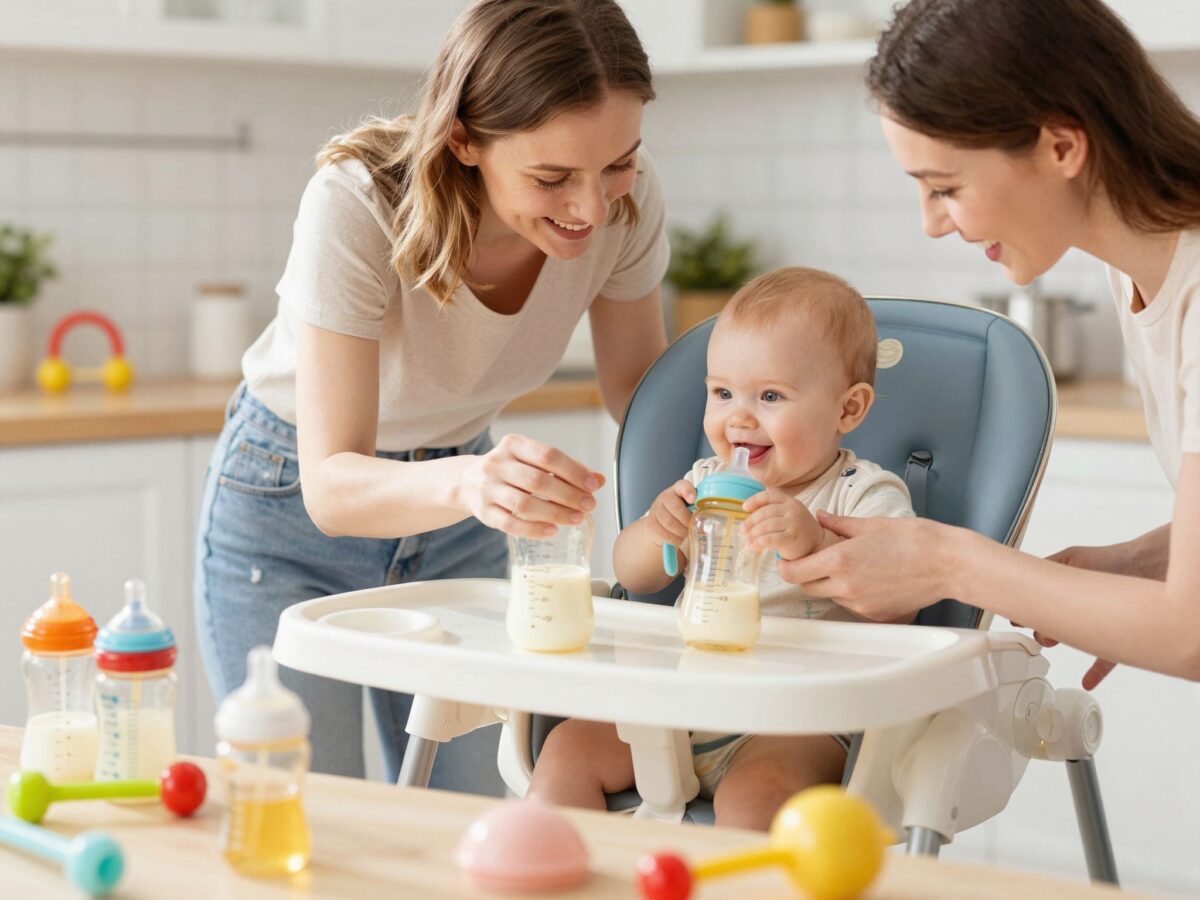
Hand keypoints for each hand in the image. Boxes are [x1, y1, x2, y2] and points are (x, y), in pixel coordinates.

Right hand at [461, 433, 602, 537]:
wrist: (466, 482)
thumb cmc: (511, 470)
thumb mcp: (533, 461)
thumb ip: (565, 469)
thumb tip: (598, 480)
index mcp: (513, 444)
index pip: (547, 455)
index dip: (573, 471)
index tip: (592, 485)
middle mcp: (497, 464)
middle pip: (537, 481)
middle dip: (568, 495)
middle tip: (589, 505)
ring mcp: (488, 489)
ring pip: (523, 504)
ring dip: (554, 513)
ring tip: (576, 519)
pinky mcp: (483, 512)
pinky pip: (509, 524)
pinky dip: (532, 530)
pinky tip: (552, 531)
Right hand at [645, 479, 695, 548]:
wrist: (660, 526)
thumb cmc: (679, 516)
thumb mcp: (688, 508)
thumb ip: (695, 507)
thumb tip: (705, 515)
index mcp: (677, 490)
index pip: (682, 485)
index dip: (688, 491)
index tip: (693, 500)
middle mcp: (665, 497)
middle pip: (676, 507)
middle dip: (686, 520)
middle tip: (690, 526)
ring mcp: (656, 510)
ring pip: (670, 522)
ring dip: (680, 532)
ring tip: (684, 533)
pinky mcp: (651, 524)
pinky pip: (664, 534)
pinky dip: (674, 539)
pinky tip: (676, 538)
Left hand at [742, 490, 823, 560]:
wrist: (817, 546)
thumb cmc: (797, 531)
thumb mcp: (788, 516)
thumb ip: (772, 513)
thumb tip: (746, 523)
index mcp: (791, 502)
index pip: (770, 496)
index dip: (755, 500)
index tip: (744, 508)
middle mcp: (793, 510)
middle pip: (765, 512)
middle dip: (751, 522)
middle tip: (743, 530)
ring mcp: (794, 523)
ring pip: (765, 526)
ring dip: (753, 535)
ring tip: (748, 541)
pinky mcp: (792, 538)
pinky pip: (769, 539)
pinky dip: (758, 543)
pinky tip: (755, 547)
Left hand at [777, 512, 954, 620]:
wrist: (947, 564)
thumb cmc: (913, 539)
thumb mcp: (871, 524)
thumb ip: (839, 524)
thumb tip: (820, 517)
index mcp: (840, 560)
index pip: (794, 572)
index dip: (786, 567)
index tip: (788, 560)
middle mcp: (846, 586)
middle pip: (808, 587)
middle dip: (806, 574)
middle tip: (816, 560)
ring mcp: (860, 604)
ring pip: (830, 595)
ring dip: (830, 583)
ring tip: (850, 565)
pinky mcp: (875, 614)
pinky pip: (852, 604)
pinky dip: (852, 593)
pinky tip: (869, 578)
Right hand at [1008, 544, 1125, 689]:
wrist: (1148, 567)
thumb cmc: (1113, 559)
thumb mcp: (1069, 560)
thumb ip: (1045, 571)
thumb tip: (1022, 583)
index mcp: (1062, 588)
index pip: (1035, 603)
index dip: (1023, 612)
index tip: (1014, 616)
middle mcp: (1076, 607)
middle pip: (1048, 625)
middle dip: (1039, 629)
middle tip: (1038, 627)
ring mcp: (1094, 623)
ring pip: (1069, 639)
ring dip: (1055, 641)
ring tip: (1052, 639)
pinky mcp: (1114, 638)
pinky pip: (1103, 660)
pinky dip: (1094, 673)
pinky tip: (1086, 681)